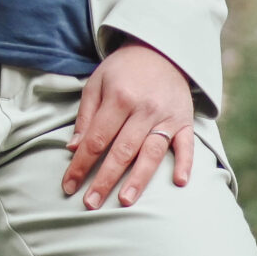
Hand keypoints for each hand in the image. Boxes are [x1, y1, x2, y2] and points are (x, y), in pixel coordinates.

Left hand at [62, 42, 195, 209]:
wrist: (160, 51)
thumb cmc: (122, 71)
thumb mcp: (96, 84)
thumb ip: (86, 116)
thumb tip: (73, 148)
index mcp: (119, 98)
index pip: (96, 139)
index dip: (81, 164)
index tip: (69, 186)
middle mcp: (144, 109)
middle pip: (122, 151)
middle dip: (104, 179)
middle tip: (91, 204)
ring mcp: (167, 116)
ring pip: (152, 153)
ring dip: (138, 179)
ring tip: (125, 202)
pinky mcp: (185, 121)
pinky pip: (187, 145)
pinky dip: (186, 164)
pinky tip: (179, 182)